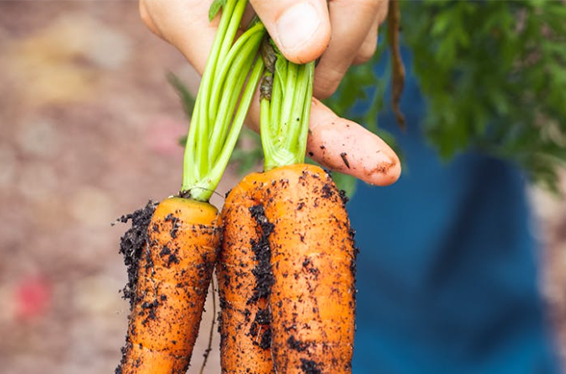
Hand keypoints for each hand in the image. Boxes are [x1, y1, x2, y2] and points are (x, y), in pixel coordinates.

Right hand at [139, 0, 400, 184]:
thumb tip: (308, 49)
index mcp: (188, 23)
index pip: (260, 107)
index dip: (321, 136)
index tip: (378, 164)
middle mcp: (222, 35)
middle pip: (312, 76)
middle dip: (351, 33)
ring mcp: (262, 26)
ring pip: (341, 48)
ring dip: (361, 8)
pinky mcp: (296, 12)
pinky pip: (351, 24)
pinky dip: (362, 1)